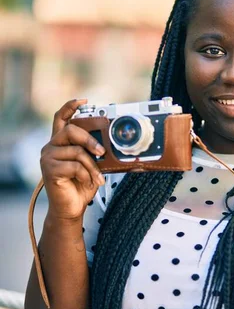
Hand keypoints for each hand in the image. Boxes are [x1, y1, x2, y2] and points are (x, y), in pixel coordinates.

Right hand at [40, 99, 105, 220]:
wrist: (72, 207)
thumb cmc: (82, 185)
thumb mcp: (92, 164)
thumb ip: (94, 152)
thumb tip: (110, 144)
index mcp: (61, 142)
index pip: (61, 118)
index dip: (70, 107)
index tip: (83, 100)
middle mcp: (51, 147)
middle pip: (71, 130)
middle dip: (90, 140)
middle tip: (101, 152)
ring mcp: (48, 157)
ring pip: (77, 151)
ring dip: (92, 166)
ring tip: (97, 177)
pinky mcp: (49, 169)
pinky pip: (75, 165)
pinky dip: (86, 174)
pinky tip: (86, 182)